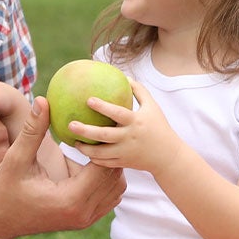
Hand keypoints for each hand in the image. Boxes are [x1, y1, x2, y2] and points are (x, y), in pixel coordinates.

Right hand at [0, 97, 123, 236]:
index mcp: (71, 199)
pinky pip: (108, 197)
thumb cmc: (6, 189)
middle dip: (110, 154)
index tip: (94, 126)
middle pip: (115, 178)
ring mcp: (86, 219)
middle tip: (102, 132)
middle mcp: (84, 213)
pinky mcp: (85, 220)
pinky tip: (88, 162)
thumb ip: (32, 131)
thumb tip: (43, 100)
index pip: (103, 167)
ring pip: (116, 189)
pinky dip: (104, 179)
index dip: (102, 145)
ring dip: (109, 167)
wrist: (1, 221)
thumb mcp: (16, 158)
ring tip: (96, 146)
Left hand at [67, 80, 183, 176]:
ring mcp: (126, 152)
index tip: (88, 99)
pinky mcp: (124, 163)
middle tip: (70, 124)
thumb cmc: (159, 126)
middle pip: (103, 135)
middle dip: (85, 130)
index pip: (117, 113)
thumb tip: (124, 76)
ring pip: (101, 153)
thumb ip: (139, 91)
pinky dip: (94, 158)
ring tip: (73, 141)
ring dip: (85, 149)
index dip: (103, 106)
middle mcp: (129, 138)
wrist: (168, 156)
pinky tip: (84, 151)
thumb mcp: (152, 106)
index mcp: (136, 122)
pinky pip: (105, 162)